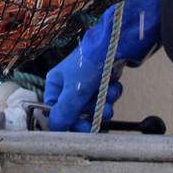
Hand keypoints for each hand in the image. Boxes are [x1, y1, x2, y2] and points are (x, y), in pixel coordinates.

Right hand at [43, 0, 161, 131]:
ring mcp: (88, 81)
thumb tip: (53, 128)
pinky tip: (114, 85)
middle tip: (98, 118)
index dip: (68, 121)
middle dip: (89, 113)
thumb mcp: (74, 91)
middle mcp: (70, 82)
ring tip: (108, 95)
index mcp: (56, 82)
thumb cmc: (91, 64)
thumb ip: (64, 112)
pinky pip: (106, 95)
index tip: (80, 129)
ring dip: (103, 103)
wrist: (118, 43)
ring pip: (94, 105)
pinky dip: (110, 93)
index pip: (56, 110)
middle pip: (76, 110)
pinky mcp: (103, 79)